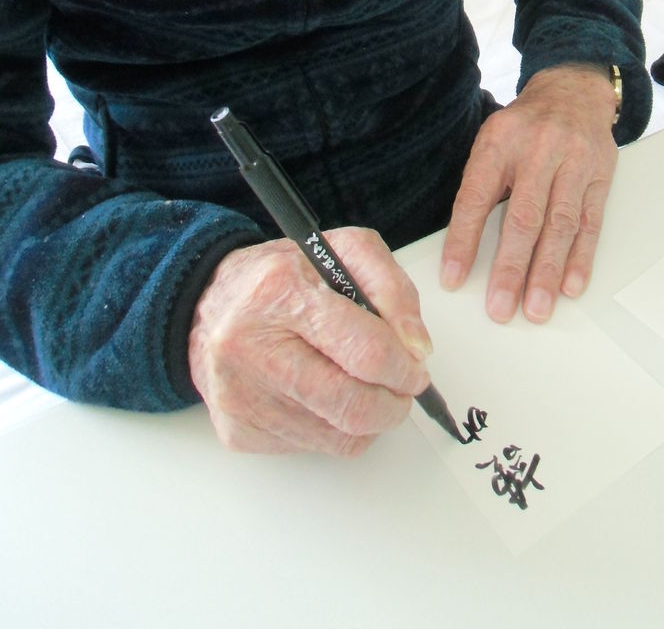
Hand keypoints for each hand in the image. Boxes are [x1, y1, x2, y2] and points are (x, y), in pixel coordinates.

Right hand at [188, 228, 432, 454]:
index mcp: (280, 292)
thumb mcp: (344, 252)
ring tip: (365, 387)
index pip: (364, 350)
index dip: (404, 366)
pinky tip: (325, 397)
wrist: (209, 305)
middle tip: (403, 388)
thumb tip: (417, 348)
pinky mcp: (238, 431)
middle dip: (394, 403)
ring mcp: (242, 396)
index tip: (417, 367)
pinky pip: (313, 447)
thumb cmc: (281, 278)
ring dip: (369, 418)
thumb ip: (392, 289)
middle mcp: (251, 348)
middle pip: (352, 406)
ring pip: (338, 436)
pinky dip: (335, 429)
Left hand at [440, 64, 617, 324]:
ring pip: (560, 225)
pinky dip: (581, 258)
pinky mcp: (601, 175)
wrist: (573, 90)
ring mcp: (574, 162)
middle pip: (524, 217)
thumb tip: (462, 249)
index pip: (477, 197)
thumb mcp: (493, 142)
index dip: (464, 240)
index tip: (453, 278)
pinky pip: (591, 222)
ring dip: (548, 272)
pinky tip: (572, 286)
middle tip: (500, 308)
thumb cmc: (524, 128)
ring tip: (537, 308)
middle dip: (511, 268)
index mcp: (499, 142)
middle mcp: (538, 150)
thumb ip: (481, 187)